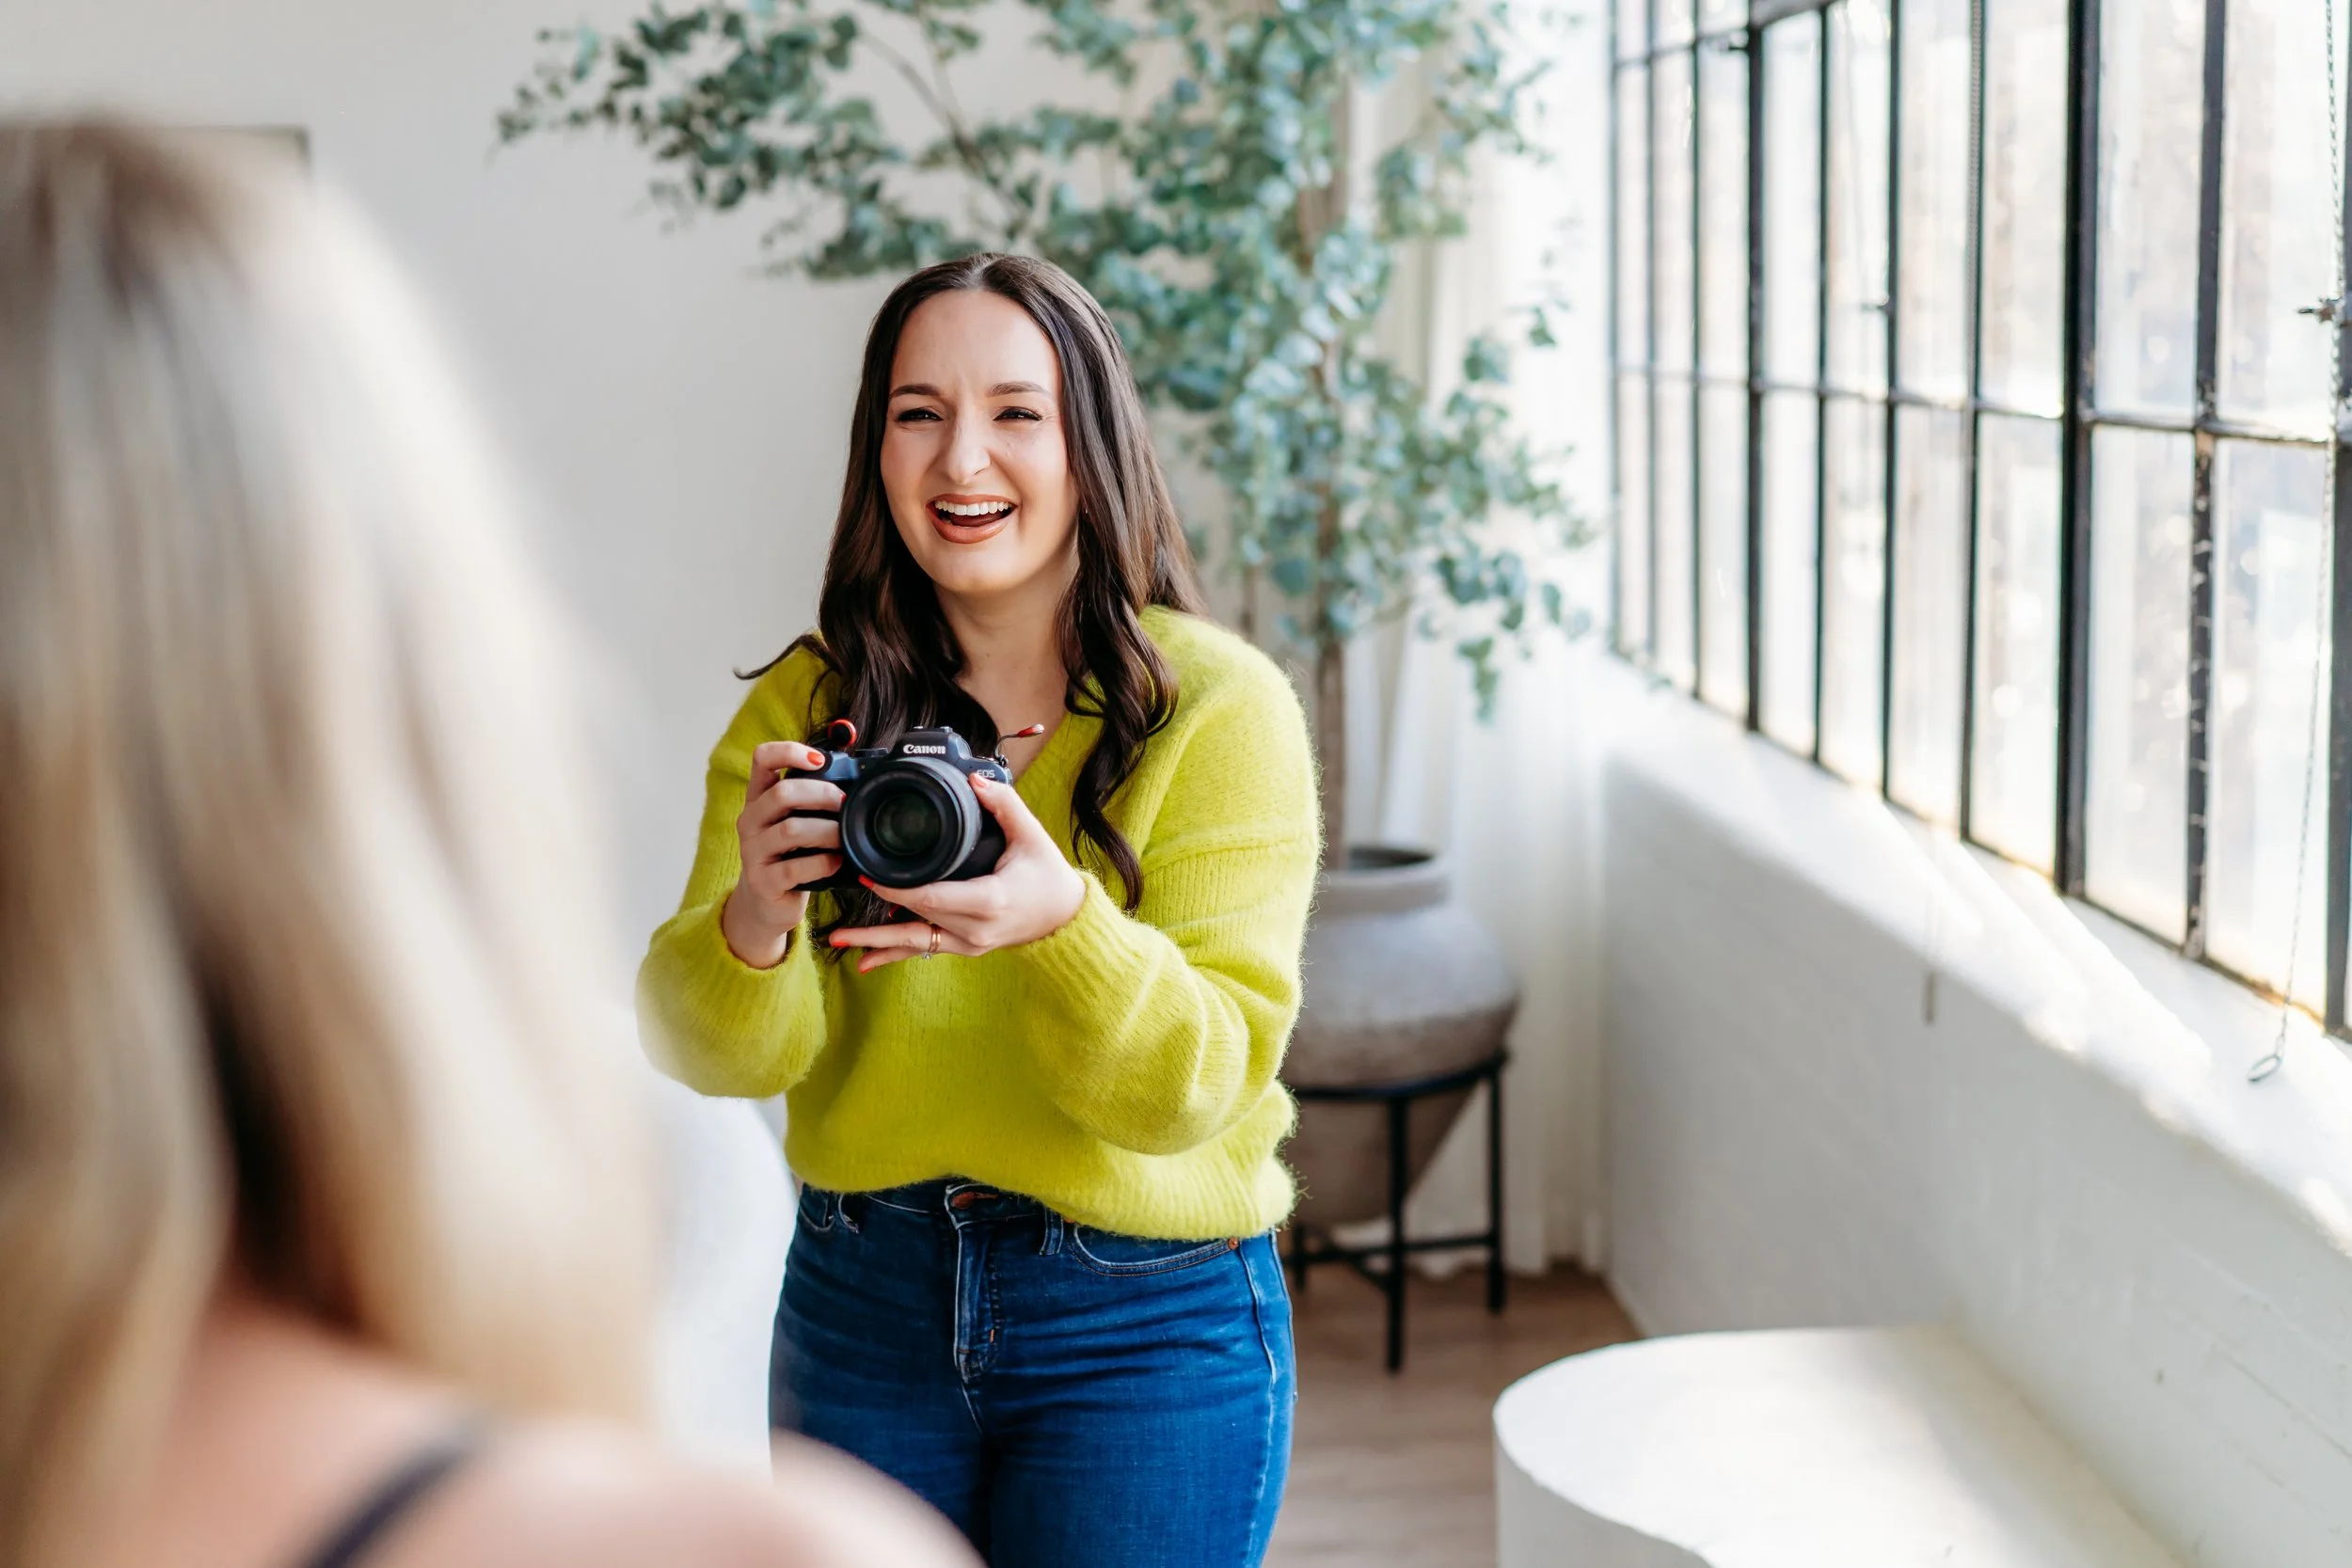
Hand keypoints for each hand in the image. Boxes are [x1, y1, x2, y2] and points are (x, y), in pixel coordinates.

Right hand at [722, 741, 843, 969]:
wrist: (766, 904)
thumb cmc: (790, 856)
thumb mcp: (794, 823)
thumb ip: (813, 801)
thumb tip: (857, 776)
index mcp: (758, 799)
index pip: (762, 759)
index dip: (789, 751)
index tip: (820, 761)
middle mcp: (750, 821)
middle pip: (781, 794)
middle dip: (822, 795)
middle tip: (845, 804)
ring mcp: (752, 852)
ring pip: (790, 831)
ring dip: (826, 831)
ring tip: (844, 837)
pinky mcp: (763, 881)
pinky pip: (794, 868)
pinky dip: (822, 863)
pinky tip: (835, 862)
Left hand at [831, 773, 1086, 973]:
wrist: (1065, 917)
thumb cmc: (1049, 876)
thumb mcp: (1032, 836)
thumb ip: (1004, 804)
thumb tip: (975, 779)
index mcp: (989, 901)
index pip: (933, 897)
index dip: (897, 888)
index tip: (868, 874)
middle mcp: (976, 929)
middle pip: (917, 918)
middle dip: (878, 907)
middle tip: (844, 895)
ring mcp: (971, 943)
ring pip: (915, 943)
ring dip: (876, 942)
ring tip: (838, 940)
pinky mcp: (966, 948)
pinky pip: (925, 950)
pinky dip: (894, 954)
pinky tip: (865, 961)